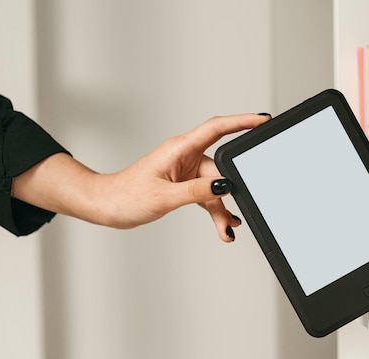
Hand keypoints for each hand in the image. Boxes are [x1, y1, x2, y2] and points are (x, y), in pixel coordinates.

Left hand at [11, 113, 270, 241]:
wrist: (106, 207)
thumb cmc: (125, 196)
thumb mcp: (164, 196)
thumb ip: (197, 191)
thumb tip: (224, 185)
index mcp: (179, 149)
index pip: (218, 129)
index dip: (243, 122)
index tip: (263, 120)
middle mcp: (184, 157)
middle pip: (220, 168)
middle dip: (231, 191)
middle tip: (238, 213)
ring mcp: (184, 171)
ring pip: (215, 186)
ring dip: (222, 208)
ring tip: (227, 228)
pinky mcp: (183, 184)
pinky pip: (206, 194)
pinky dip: (214, 209)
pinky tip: (223, 224)